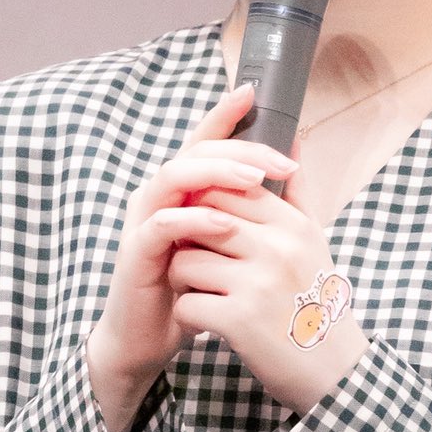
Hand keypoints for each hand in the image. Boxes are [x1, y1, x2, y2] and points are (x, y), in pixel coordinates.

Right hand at [88, 82, 298, 412]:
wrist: (150, 339)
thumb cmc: (192, 291)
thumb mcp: (229, 246)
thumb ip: (254, 207)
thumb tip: (295, 166)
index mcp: (182, 192)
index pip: (203, 143)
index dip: (224, 115)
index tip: (254, 92)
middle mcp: (158, 198)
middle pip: (194, 153)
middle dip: (239, 149)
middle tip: (280, 158)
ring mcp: (144, 222)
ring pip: (174, 178)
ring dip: (217, 174)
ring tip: (256, 179)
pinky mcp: (136, 253)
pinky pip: (162, 225)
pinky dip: (193, 219)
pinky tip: (224, 222)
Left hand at [168, 140, 371, 417]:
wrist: (334, 372)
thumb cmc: (316, 303)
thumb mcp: (314, 241)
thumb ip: (298, 189)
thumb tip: (292, 135)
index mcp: (293, 225)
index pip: (229, 188)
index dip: (203, 205)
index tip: (205, 229)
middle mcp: (277, 248)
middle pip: (200, 218)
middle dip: (188, 238)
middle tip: (199, 260)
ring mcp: (257, 284)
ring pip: (184, 260)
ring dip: (184, 281)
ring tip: (205, 295)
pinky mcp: (239, 321)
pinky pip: (186, 303)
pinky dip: (189, 315)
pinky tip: (208, 323)